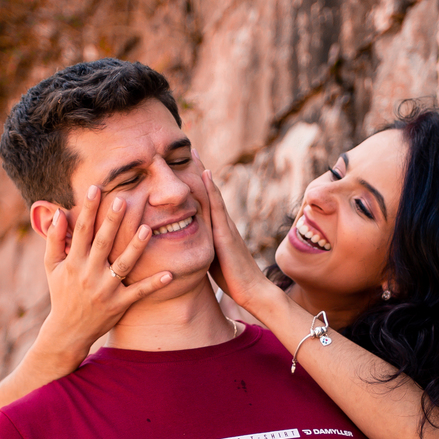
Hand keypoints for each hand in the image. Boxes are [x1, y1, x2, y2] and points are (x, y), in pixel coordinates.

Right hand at [40, 183, 172, 360]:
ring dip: (135, 248)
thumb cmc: (61, 293)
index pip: (82, 231)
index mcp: (74, 262)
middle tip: (124, 199)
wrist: (68, 330)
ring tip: (148, 229)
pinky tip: (170, 274)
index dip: (88, 209)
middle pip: (103, 243)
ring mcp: (106, 290)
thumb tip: (59, 213)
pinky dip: (154, 284)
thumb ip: (54, 240)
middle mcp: (89, 274)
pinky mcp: (120, 304)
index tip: (96, 188)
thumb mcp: (52, 266)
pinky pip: (139, 292)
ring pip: (123, 265)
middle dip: (112, 221)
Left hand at [198, 157, 277, 317]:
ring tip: (192, 151)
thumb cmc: (233, 281)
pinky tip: (203, 173)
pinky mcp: (226, 234)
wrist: (254, 292)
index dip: (196, 183)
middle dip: (198, 168)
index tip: (184, 165)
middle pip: (209, 190)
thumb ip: (203, 247)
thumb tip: (187, 244)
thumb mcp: (211, 259)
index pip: (205, 201)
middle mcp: (223, 223)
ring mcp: (226, 226)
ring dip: (202, 171)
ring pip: (212, 193)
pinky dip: (210, 189)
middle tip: (187, 146)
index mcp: (218, 229)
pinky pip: (217, 207)